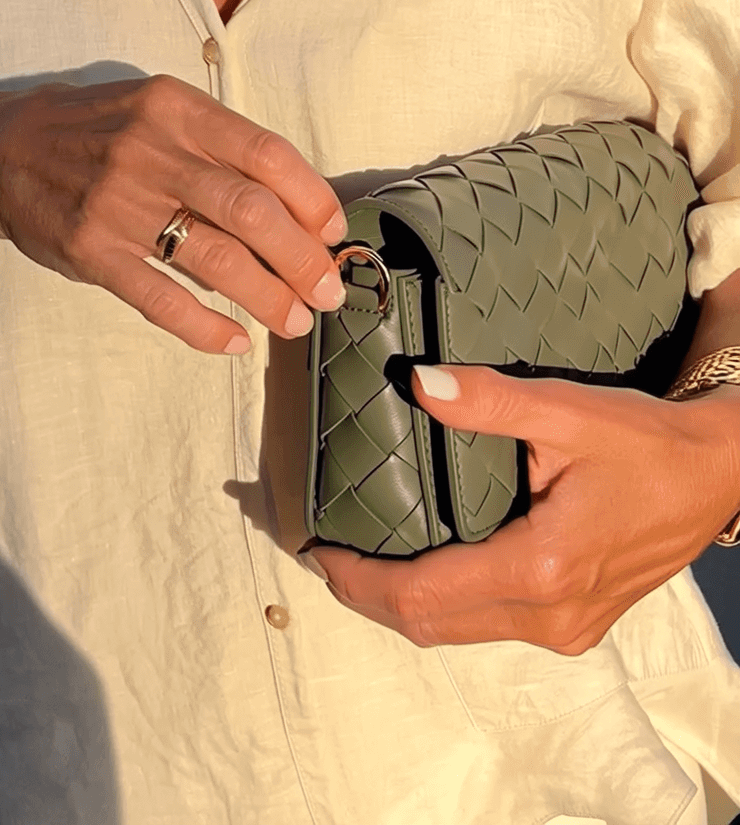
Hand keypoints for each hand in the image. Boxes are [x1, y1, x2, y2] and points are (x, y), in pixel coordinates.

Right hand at [0, 74, 348, 355]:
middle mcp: (151, 152)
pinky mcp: (92, 251)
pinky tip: (233, 343)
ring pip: (215, 259)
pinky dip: (204, 327)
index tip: (333, 232)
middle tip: (327, 292)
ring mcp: (120, 205)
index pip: (265, 153)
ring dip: (267, 297)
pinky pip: (160, 298)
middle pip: (251, 211)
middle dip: (302, 259)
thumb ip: (215, 143)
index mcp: (175, 109)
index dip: (311, 198)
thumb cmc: (94, 129)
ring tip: (294, 321)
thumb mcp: (154, 110)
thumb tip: (293, 200)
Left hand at [306, 364, 739, 652]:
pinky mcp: (577, 625)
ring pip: (461, 631)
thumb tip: (419, 383)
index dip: (359, 580)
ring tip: (361, 556)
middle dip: (369, 597)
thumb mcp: (568, 411)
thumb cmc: (646, 442)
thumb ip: (490, 402)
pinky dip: (447, 604)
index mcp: (542, 568)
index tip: (315, 548)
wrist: (716, 475)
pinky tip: (424, 564)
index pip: (423, 596)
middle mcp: (551, 615)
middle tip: (324, 554)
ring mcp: (567, 629)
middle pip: (432, 626)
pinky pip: (491, 625)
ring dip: (406, 603)